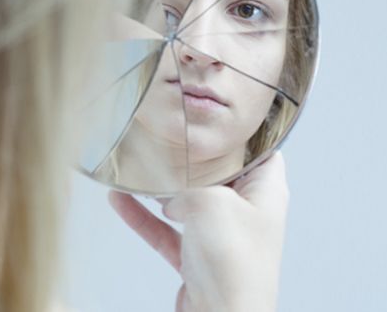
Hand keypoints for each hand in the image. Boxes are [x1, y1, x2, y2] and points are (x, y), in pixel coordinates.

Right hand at [108, 152, 288, 311]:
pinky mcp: (198, 258)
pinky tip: (120, 201)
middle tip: (169, 138)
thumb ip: (189, 183)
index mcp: (266, 192)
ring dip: (162, 189)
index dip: (241, 135)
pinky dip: (145, 218)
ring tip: (136, 167)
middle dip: (192, 160)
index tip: (214, 120)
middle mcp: (247, 212)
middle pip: (219, 175)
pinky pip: (167, 231)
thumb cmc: (234, 266)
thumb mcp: (211, 202)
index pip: (261, 151)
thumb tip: (170, 186)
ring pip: (188, 202)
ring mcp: (222, 236)